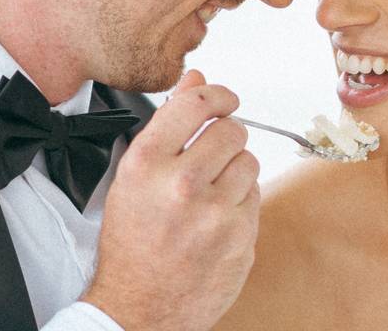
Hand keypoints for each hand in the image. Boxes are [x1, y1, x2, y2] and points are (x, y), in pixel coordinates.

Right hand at [82, 70, 260, 330]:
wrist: (139, 308)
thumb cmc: (132, 243)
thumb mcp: (133, 177)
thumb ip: (167, 124)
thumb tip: (196, 79)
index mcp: (146, 164)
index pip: (196, 102)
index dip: (216, 94)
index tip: (223, 99)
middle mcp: (181, 185)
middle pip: (231, 130)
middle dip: (225, 137)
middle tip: (212, 155)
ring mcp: (215, 214)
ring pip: (249, 161)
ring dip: (236, 170)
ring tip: (211, 191)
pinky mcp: (240, 237)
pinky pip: (256, 197)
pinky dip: (241, 202)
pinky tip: (217, 218)